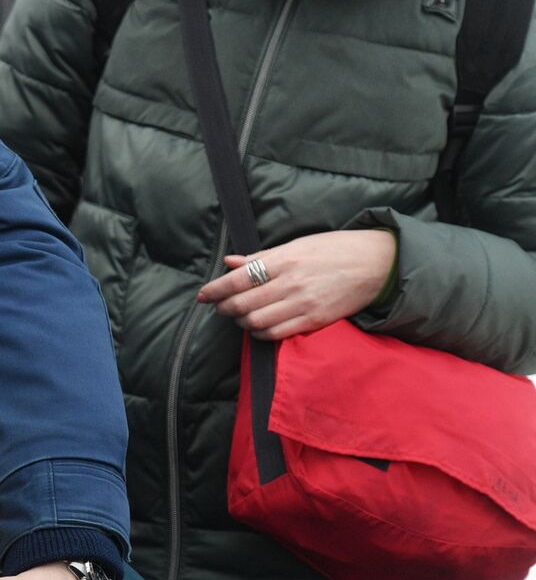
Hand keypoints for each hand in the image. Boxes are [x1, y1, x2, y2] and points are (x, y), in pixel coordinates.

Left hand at [198, 229, 396, 339]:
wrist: (377, 263)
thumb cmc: (335, 249)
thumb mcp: (298, 244)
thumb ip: (262, 257)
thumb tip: (230, 262)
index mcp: (285, 260)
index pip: (239, 279)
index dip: (215, 290)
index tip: (203, 295)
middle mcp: (291, 283)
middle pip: (243, 304)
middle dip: (224, 308)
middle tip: (220, 307)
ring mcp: (303, 304)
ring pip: (256, 322)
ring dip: (241, 322)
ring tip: (240, 316)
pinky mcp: (314, 320)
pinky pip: (276, 334)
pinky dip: (260, 333)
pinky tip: (258, 327)